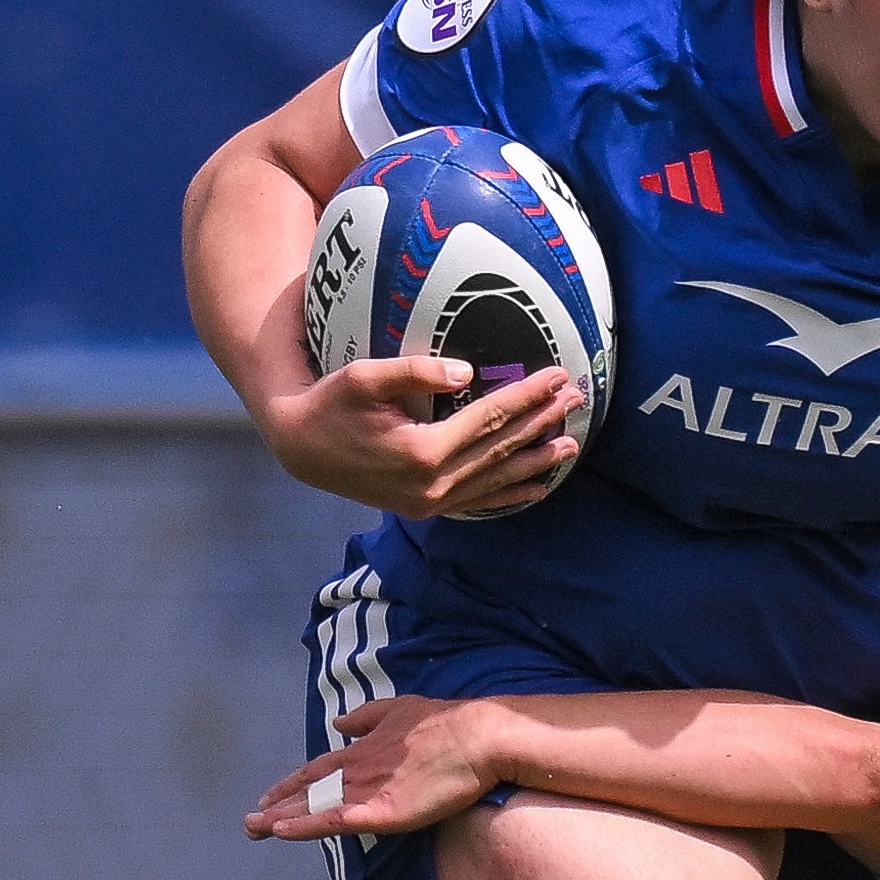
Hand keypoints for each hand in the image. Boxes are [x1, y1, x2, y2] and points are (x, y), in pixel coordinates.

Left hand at [246, 696, 503, 841]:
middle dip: (277, 805)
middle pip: (309, 790)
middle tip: (248, 822)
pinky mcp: (382, 811)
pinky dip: (305, 826)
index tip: (271, 797)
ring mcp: (367, 790)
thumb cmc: (446, 724)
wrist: (477, 737)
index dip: (294, 784)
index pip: (319, 770)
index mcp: (363, 749)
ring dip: (281, 819)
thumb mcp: (401, 709)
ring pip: (314, 807)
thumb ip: (368, 718)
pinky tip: (281, 832)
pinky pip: (334, 820)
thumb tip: (340, 721)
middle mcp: (358, 769)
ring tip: (253, 829)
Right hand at [262, 358, 583, 519]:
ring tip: (571, 443)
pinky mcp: (425, 508)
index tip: (558, 375)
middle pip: (501, 448)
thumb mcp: (364, 377)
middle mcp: (432, 484)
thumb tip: (467, 371)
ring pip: (496, 479)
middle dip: (543, 422)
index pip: (490, 418)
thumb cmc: (330, 404)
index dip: (527, 396)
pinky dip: (510, 494)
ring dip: (536, 460)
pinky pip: (479, 503)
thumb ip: (416, 371)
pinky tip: (537, 487)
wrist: (300, 449)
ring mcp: (430, 502)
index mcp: (422, 451)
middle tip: (579, 398)